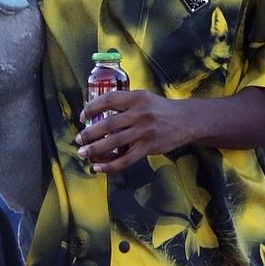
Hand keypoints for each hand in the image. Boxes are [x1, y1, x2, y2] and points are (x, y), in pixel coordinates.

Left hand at [76, 89, 191, 173]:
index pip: (108, 100)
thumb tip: (99, 112)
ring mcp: (144, 131)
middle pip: (107, 124)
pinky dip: (110, 165)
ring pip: (113, 143)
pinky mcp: (148, 147)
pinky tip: (99, 167)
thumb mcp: (144, 97)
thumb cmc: (160, 109)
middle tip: (78, 139)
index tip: (82, 116)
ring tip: (83, 152)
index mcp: (136, 98)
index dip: (91, 108)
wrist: (186, 120)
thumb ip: (125, 102)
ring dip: (94, 149)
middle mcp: (139, 113)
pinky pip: (125, 159)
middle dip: (89, 133)